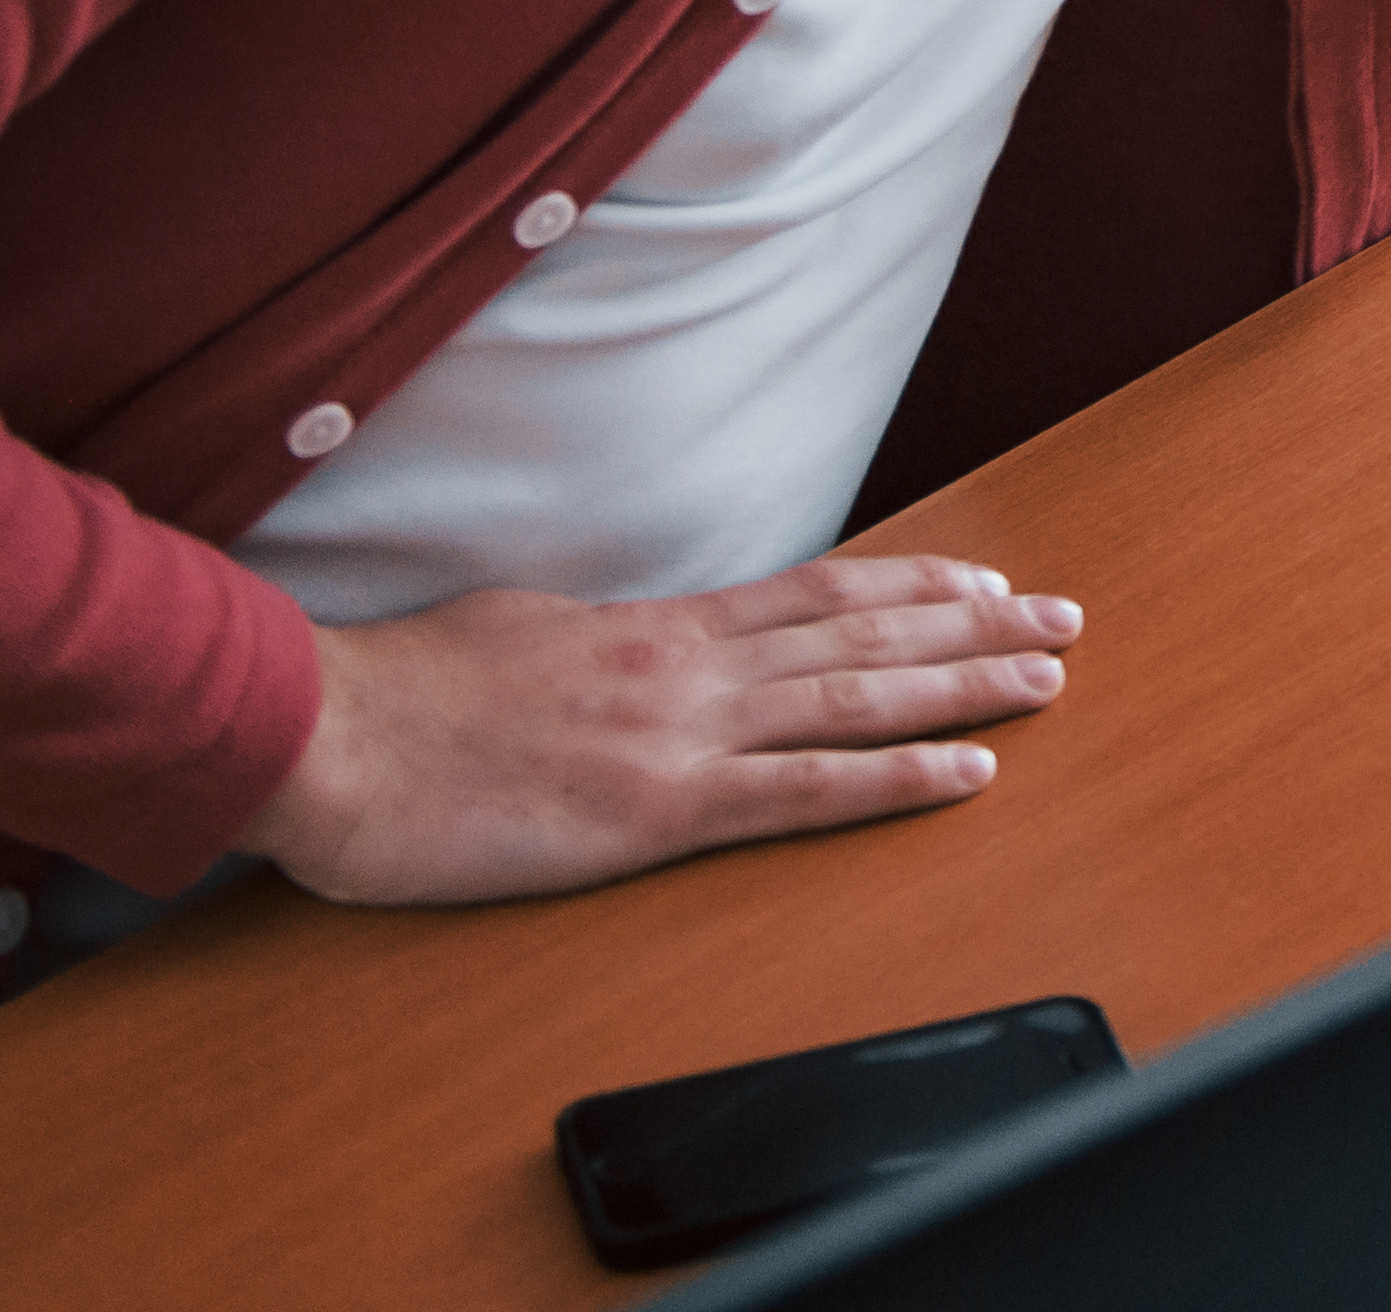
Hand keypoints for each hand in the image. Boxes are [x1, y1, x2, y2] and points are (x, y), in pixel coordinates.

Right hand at [256, 552, 1078, 907]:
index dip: (908, 588)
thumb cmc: (398, 695)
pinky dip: (894, 779)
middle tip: (1061, 619)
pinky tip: (966, 771)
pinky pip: (805, 791)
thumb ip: (583, 644)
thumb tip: (607, 646)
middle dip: (972, 628)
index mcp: (651, 627)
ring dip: (964, 688)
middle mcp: (687, 667)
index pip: (812, 594)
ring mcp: (681, 732)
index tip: (982, 581)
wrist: (329, 735)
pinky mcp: (658, 808)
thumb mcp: (512, 636)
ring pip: (857, 698)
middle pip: (861, 636)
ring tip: (1048, 675)